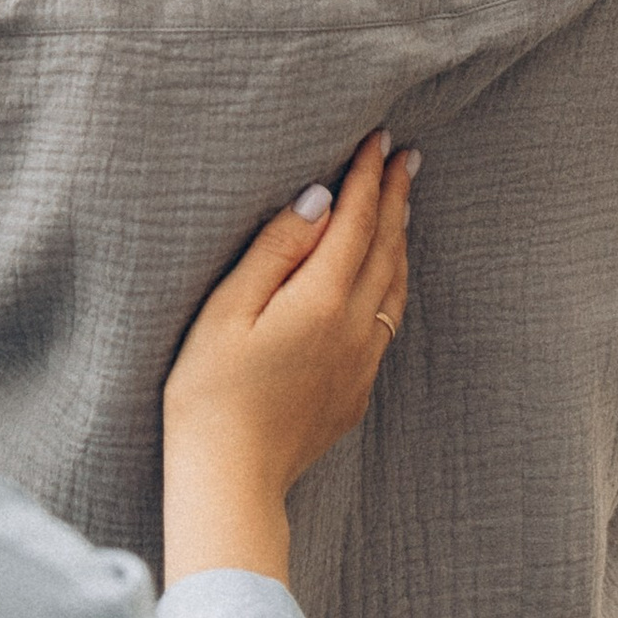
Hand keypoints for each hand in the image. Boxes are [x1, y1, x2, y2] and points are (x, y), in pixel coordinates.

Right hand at [161, 133, 417, 583]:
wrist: (232, 479)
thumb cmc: (210, 392)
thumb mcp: (228, 309)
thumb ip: (277, 249)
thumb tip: (320, 199)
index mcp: (321, 300)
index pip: (356, 221)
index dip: (368, 177)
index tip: (379, 139)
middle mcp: (354, 328)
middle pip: (386, 248)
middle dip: (397, 197)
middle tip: (407, 156)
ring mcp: (361, 363)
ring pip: (396, 285)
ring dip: (402, 238)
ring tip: (404, 204)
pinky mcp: (357, 390)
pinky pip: (389, 321)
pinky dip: (394, 282)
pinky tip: (386, 276)